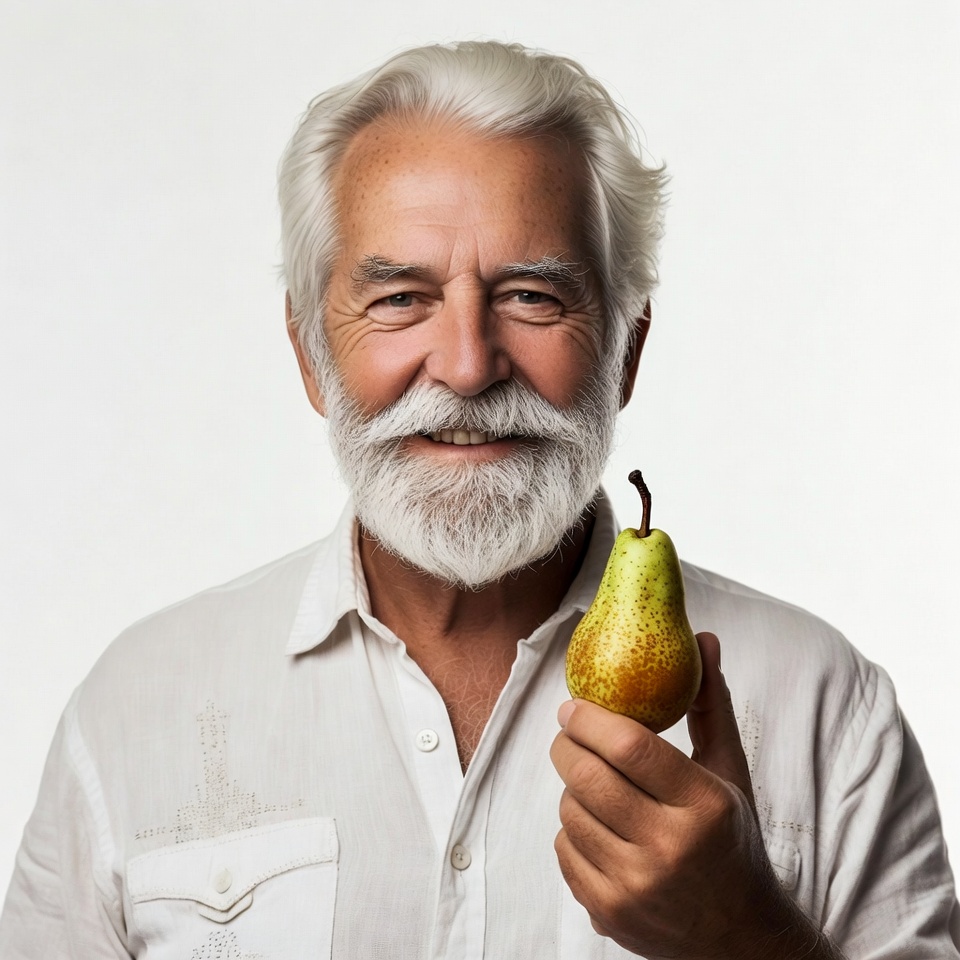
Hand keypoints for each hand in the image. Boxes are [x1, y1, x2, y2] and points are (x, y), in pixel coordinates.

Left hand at [550, 632, 842, 959]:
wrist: (739, 939)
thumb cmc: (732, 840)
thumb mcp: (730, 773)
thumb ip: (711, 705)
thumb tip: (705, 638)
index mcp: (704, 807)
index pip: (630, 747)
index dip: (590, 718)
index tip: (573, 706)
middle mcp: (669, 850)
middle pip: (587, 777)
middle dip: (567, 746)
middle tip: (569, 734)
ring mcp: (635, 888)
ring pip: (570, 812)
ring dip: (573, 789)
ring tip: (595, 784)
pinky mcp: (609, 913)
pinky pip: (564, 850)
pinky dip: (573, 831)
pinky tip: (598, 827)